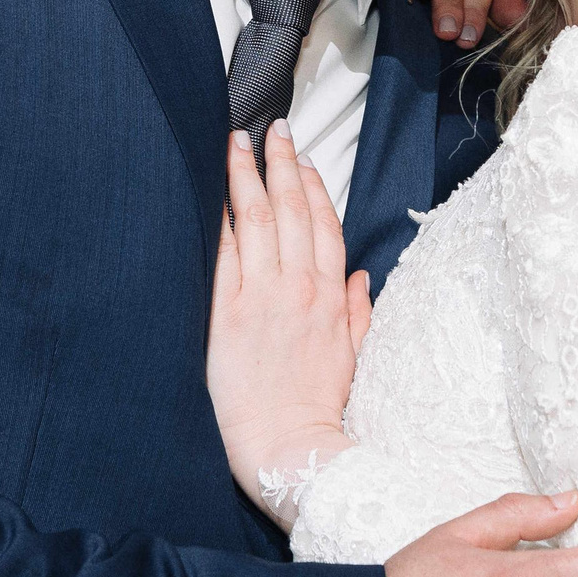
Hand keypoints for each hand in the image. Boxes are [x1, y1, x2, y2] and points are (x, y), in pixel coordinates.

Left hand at [207, 122, 369, 512]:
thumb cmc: (318, 408)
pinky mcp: (227, 315)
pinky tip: (212, 193)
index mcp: (332, 297)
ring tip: (236, 143)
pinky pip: (223, 256)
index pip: (324, 225)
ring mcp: (262, 297)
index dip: (314, 187)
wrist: (288, 448)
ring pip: (255, 221)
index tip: (304, 159)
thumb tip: (365, 277)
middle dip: (280, 164)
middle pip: (290, 210)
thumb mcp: (354, 357)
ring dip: (246, 176)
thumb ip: (360, 312)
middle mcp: (299, 288)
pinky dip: (219, 220)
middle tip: (271, 128)